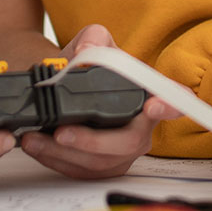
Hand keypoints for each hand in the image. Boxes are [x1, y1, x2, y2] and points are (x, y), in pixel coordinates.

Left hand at [20, 24, 180, 178]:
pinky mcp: (100, 167)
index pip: (176, 101)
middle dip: (93, 141)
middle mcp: (141, 127)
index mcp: (147, 94)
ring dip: (65, 154)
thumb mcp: (93, 41)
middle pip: (129, 142)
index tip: (153, 107)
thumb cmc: (88, 65)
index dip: (171, 106)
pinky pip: (81, 171)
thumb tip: (87, 51)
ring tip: (36, 138)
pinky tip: (35, 146)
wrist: (65, 85)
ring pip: (101, 163)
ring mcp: (122, 151)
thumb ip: (93, 39)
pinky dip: (55, 161)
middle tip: (62, 132)